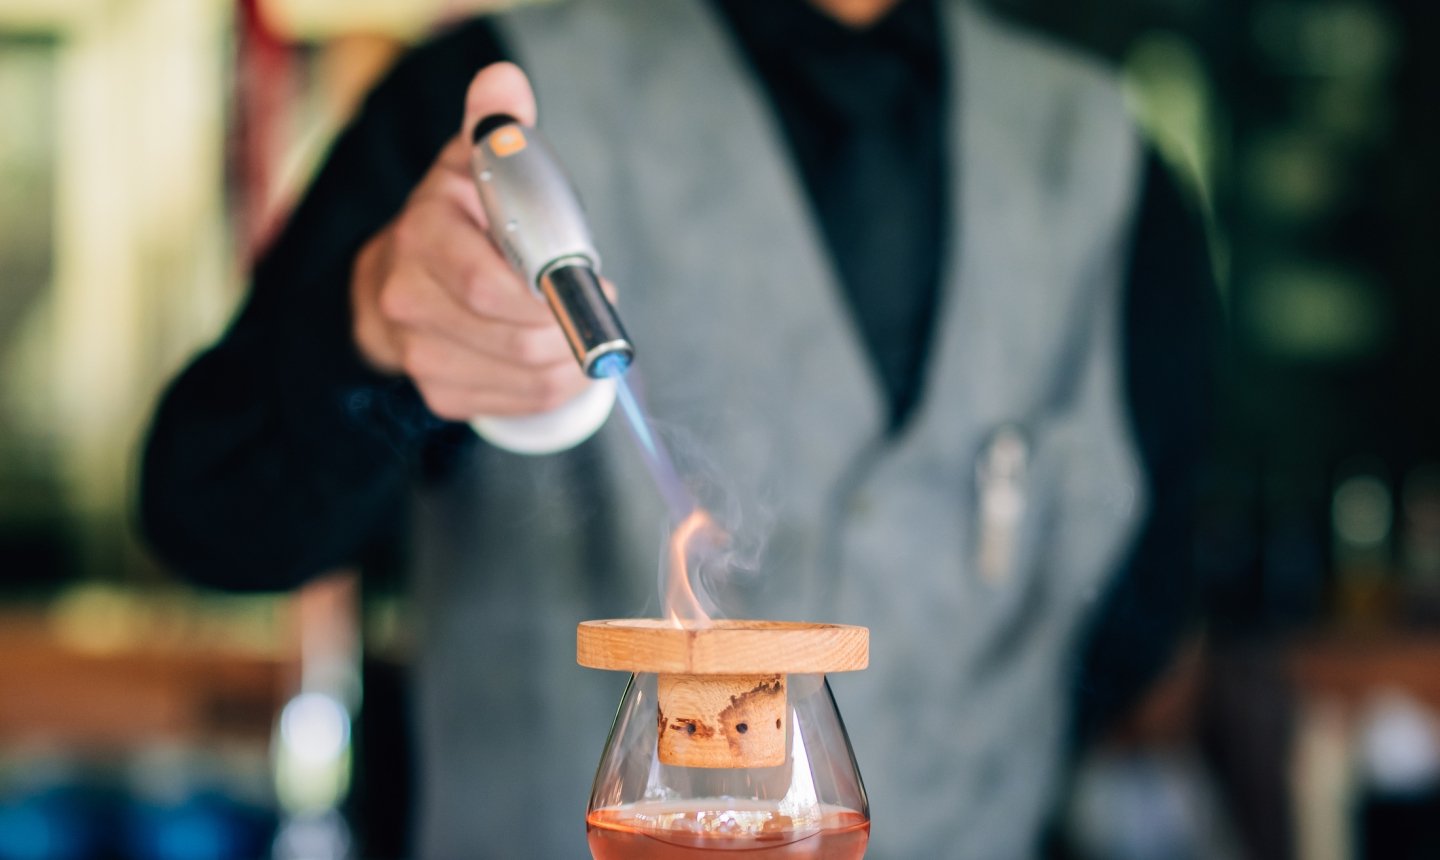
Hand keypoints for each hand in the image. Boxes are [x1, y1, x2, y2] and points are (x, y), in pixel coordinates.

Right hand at [351, 62, 590, 419]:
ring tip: (579, 327)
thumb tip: (505, 82)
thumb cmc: (455, 222)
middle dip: (573, 325)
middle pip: (518, 338)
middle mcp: (408, 300)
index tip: (590, 276)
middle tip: (594, 302)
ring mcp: (421, 355)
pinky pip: (521, 403)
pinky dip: (557, 384)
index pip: (491, 283)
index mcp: (422, 236)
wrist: (393, 282)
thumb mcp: (472, 165)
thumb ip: (496, 128)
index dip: (553, 291)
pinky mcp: (440, 394)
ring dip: (574, 358)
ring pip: (528, 376)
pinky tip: (558, 357)